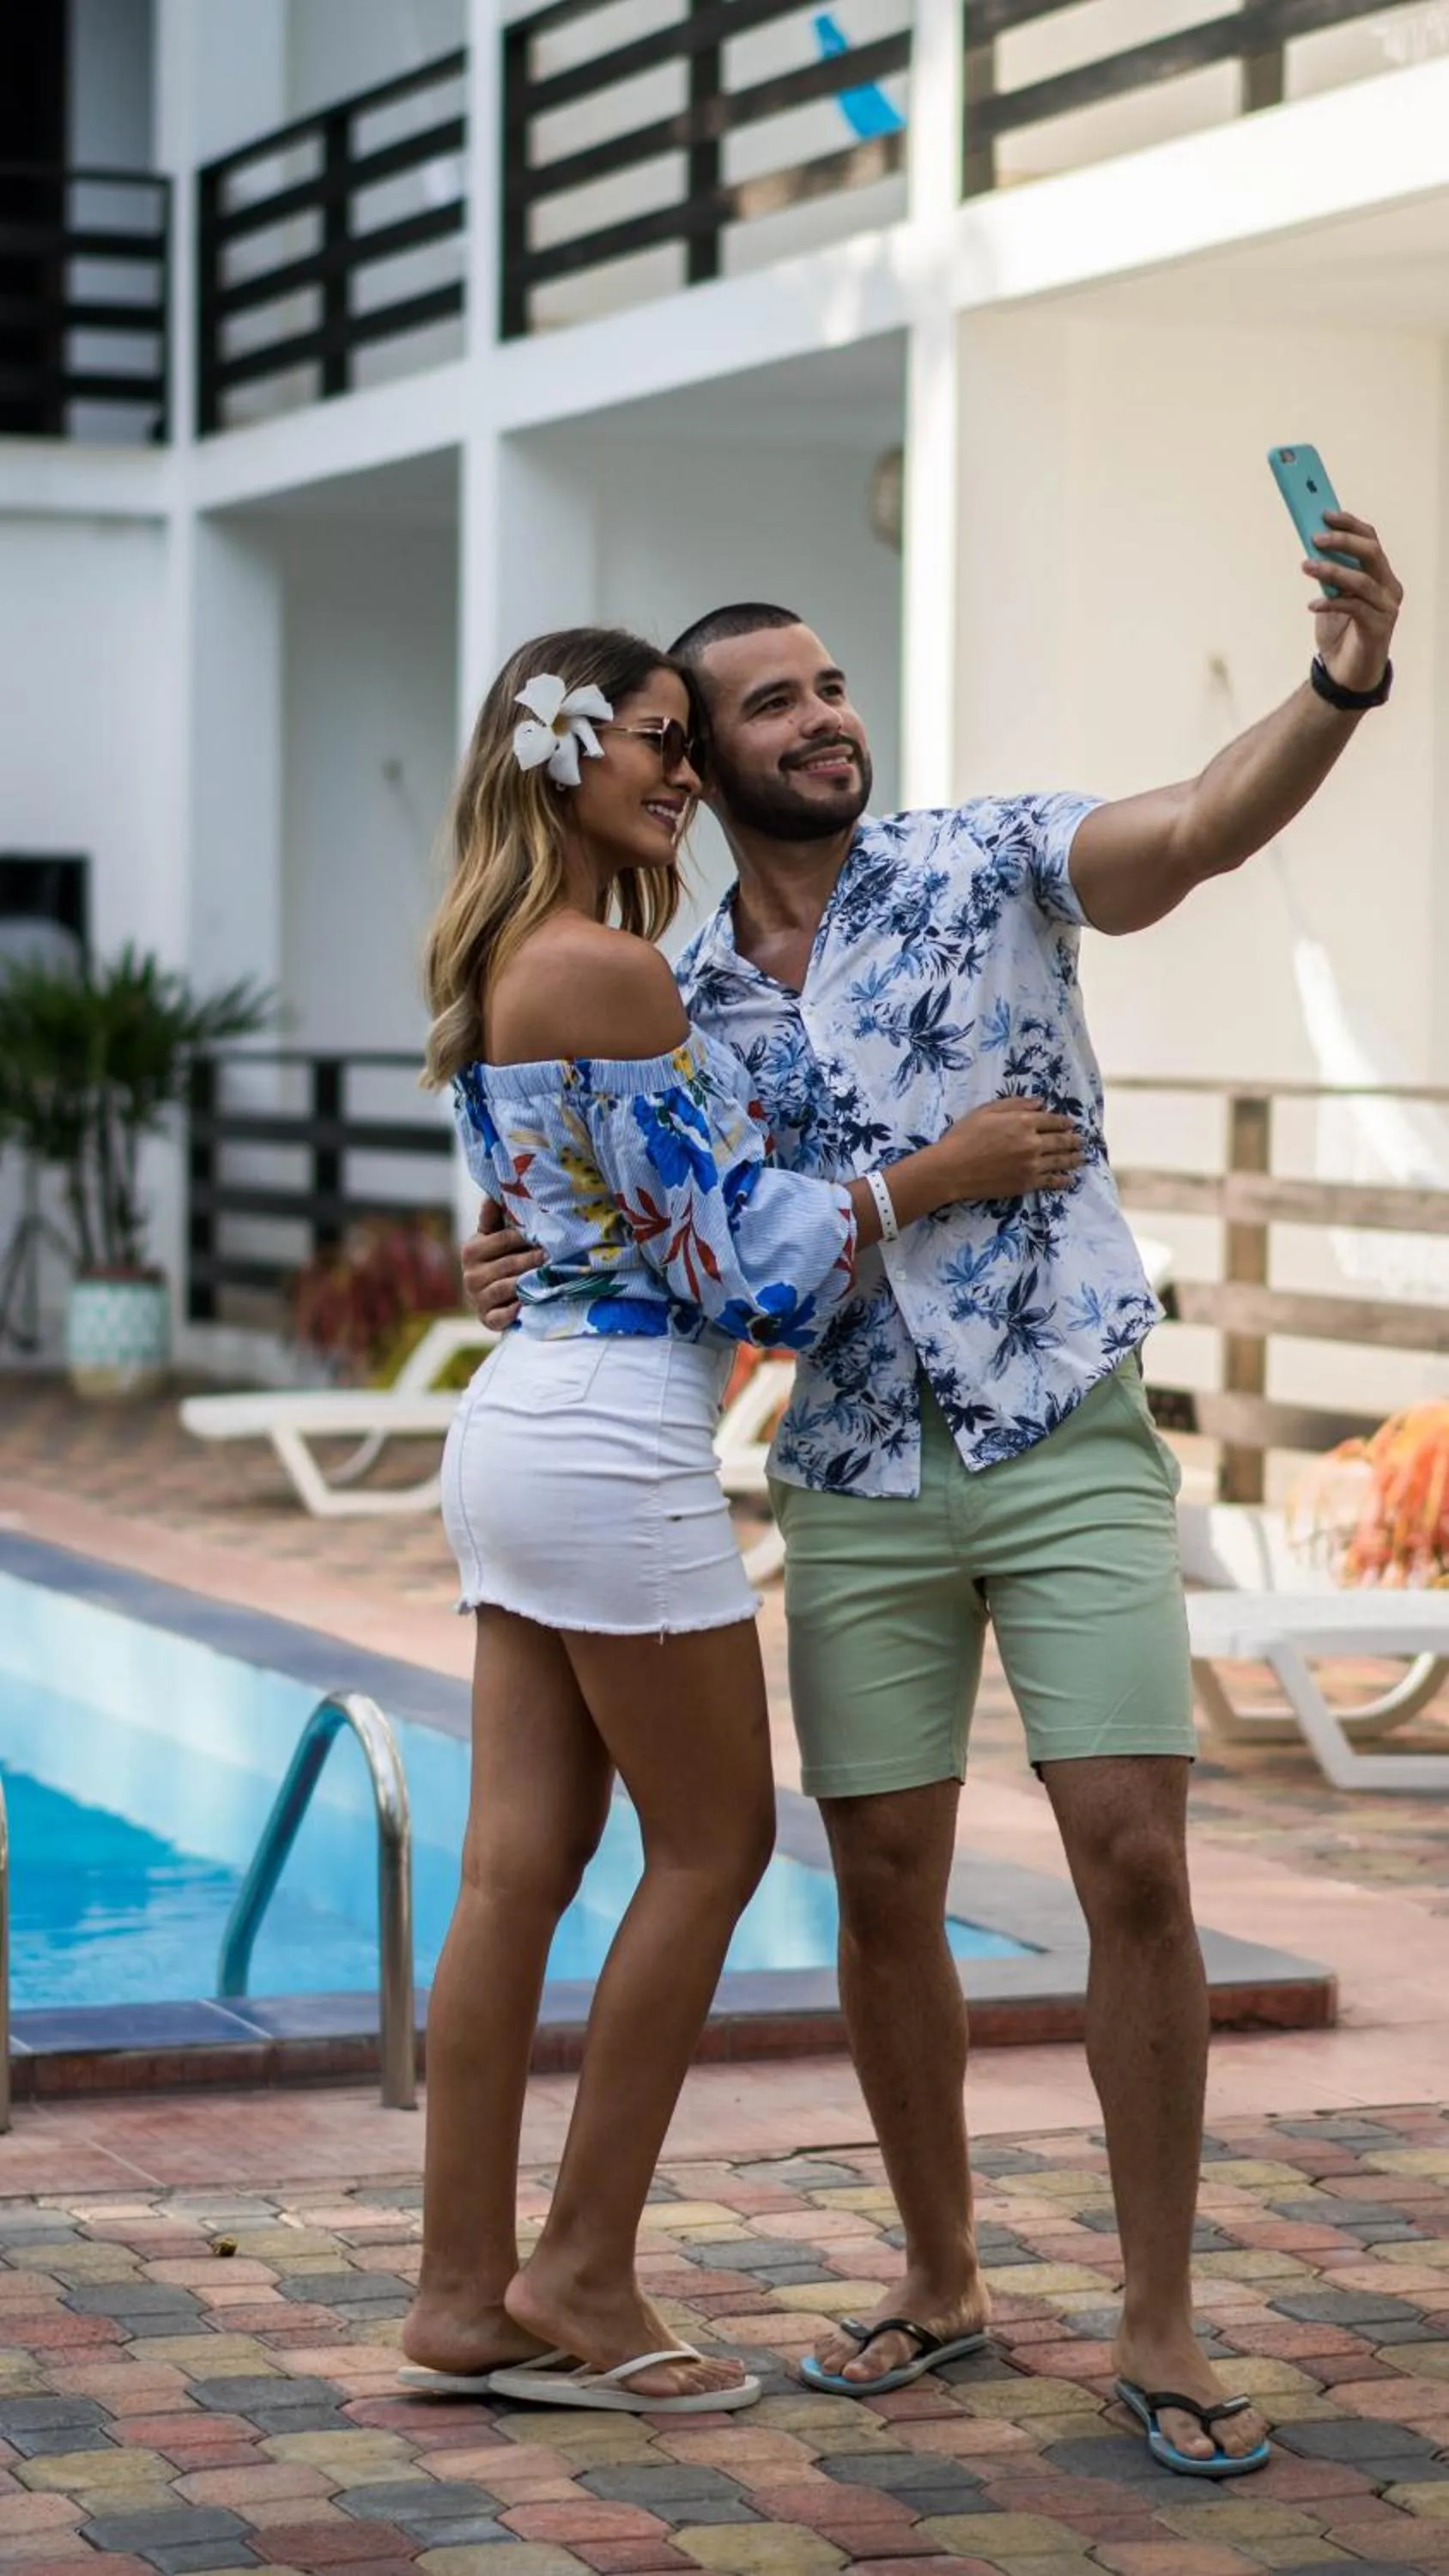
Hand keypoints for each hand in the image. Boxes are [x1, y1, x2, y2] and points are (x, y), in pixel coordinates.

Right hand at [461, 1198, 539, 1328]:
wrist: (486, 1299)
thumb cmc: (494, 1261)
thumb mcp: (489, 1238)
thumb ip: (492, 1219)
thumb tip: (492, 1194)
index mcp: (471, 1250)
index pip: (502, 1240)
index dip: (525, 1237)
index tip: (545, 1234)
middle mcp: (471, 1275)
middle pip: (508, 1265)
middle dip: (532, 1260)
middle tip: (553, 1255)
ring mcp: (478, 1299)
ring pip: (506, 1288)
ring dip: (528, 1283)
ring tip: (549, 1277)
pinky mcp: (486, 1319)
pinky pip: (500, 1317)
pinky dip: (512, 1312)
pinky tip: (525, 1306)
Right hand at [933, 1097, 1083, 1201]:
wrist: (952, 1169)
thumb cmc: (964, 1136)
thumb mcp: (986, 1111)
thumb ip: (1015, 1104)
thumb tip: (1040, 1102)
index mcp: (1023, 1122)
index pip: (1052, 1121)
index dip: (1064, 1122)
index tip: (1071, 1123)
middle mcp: (1032, 1143)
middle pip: (1061, 1141)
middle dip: (1073, 1140)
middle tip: (1081, 1141)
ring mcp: (1031, 1165)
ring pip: (1060, 1161)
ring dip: (1073, 1158)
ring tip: (1081, 1157)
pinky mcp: (1026, 1184)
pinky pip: (1051, 1181)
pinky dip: (1062, 1180)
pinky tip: (1069, 1179)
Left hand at [1305, 511, 1401, 693]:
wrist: (1346, 674)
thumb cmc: (1340, 632)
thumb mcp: (1331, 596)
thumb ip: (1328, 573)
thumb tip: (1311, 545)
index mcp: (1380, 574)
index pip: (1370, 539)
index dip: (1349, 524)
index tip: (1325, 514)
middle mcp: (1389, 587)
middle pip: (1371, 553)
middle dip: (1343, 541)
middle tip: (1315, 537)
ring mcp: (1387, 608)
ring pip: (1362, 580)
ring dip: (1331, 570)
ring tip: (1306, 566)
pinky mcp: (1379, 628)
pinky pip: (1354, 608)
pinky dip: (1331, 603)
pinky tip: (1312, 604)